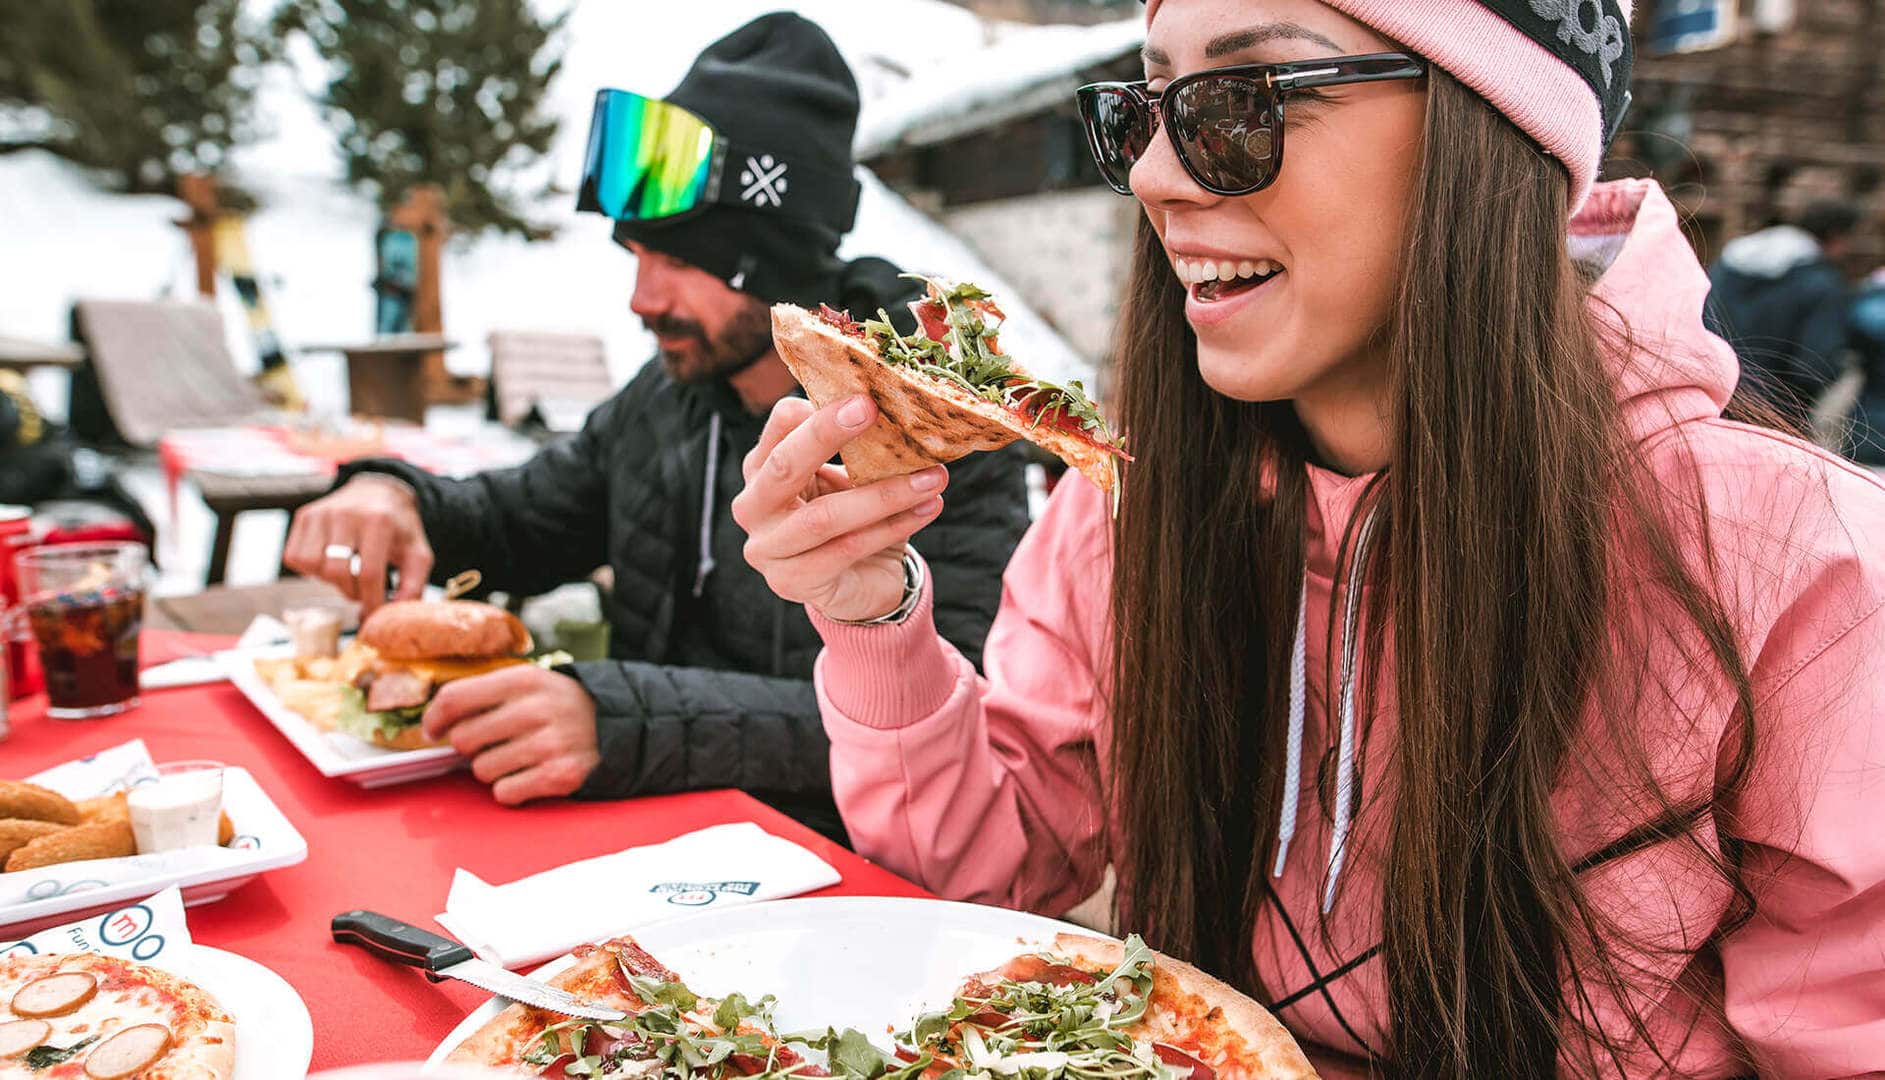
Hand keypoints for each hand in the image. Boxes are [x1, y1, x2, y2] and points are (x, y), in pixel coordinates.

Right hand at [283, 475, 431, 612]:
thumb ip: (412, 586)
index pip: (368, 574)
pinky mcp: (305, 516)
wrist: (378, 491)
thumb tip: (389, 614)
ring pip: (312, 565)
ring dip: (329, 580)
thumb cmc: (398, 528)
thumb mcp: (417, 553)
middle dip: (351, 591)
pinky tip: (329, 561)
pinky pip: (295, 556)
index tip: (374, 612)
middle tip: (363, 590)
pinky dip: (310, 568)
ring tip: (347, 573)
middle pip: (337, 572)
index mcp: (379, 521)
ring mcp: (321, 513)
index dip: (371, 601)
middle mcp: (346, 513)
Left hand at [422, 665, 600, 805]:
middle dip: (471, 747)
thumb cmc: (561, 706)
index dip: (434, 718)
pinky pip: (505, 793)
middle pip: (464, 739)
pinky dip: (511, 789)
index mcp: (524, 680)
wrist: (620, 726)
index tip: (432, 730)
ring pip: (482, 771)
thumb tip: (435, 721)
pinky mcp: (560, 776)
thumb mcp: (531, 683)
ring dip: (493, 769)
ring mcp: (549, 744)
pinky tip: (530, 775)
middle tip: (492, 743)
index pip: (455, 698)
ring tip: (519, 757)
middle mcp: (536, 709)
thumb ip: (486, 693)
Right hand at [731, 395, 946, 621]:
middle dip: (827, 434)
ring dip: (885, 494)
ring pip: (825, 516)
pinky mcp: (791, 582)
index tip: (860, 395)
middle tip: (871, 410)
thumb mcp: (851, 477)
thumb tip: (899, 408)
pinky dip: (892, 527)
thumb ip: (858, 449)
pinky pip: (847, 549)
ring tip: (933, 477)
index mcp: (762, 469)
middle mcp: (753, 507)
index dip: (812, 409)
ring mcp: (766, 549)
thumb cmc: (853, 519)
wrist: (860, 584)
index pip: (778, 427)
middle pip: (784, 466)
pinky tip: (928, 509)